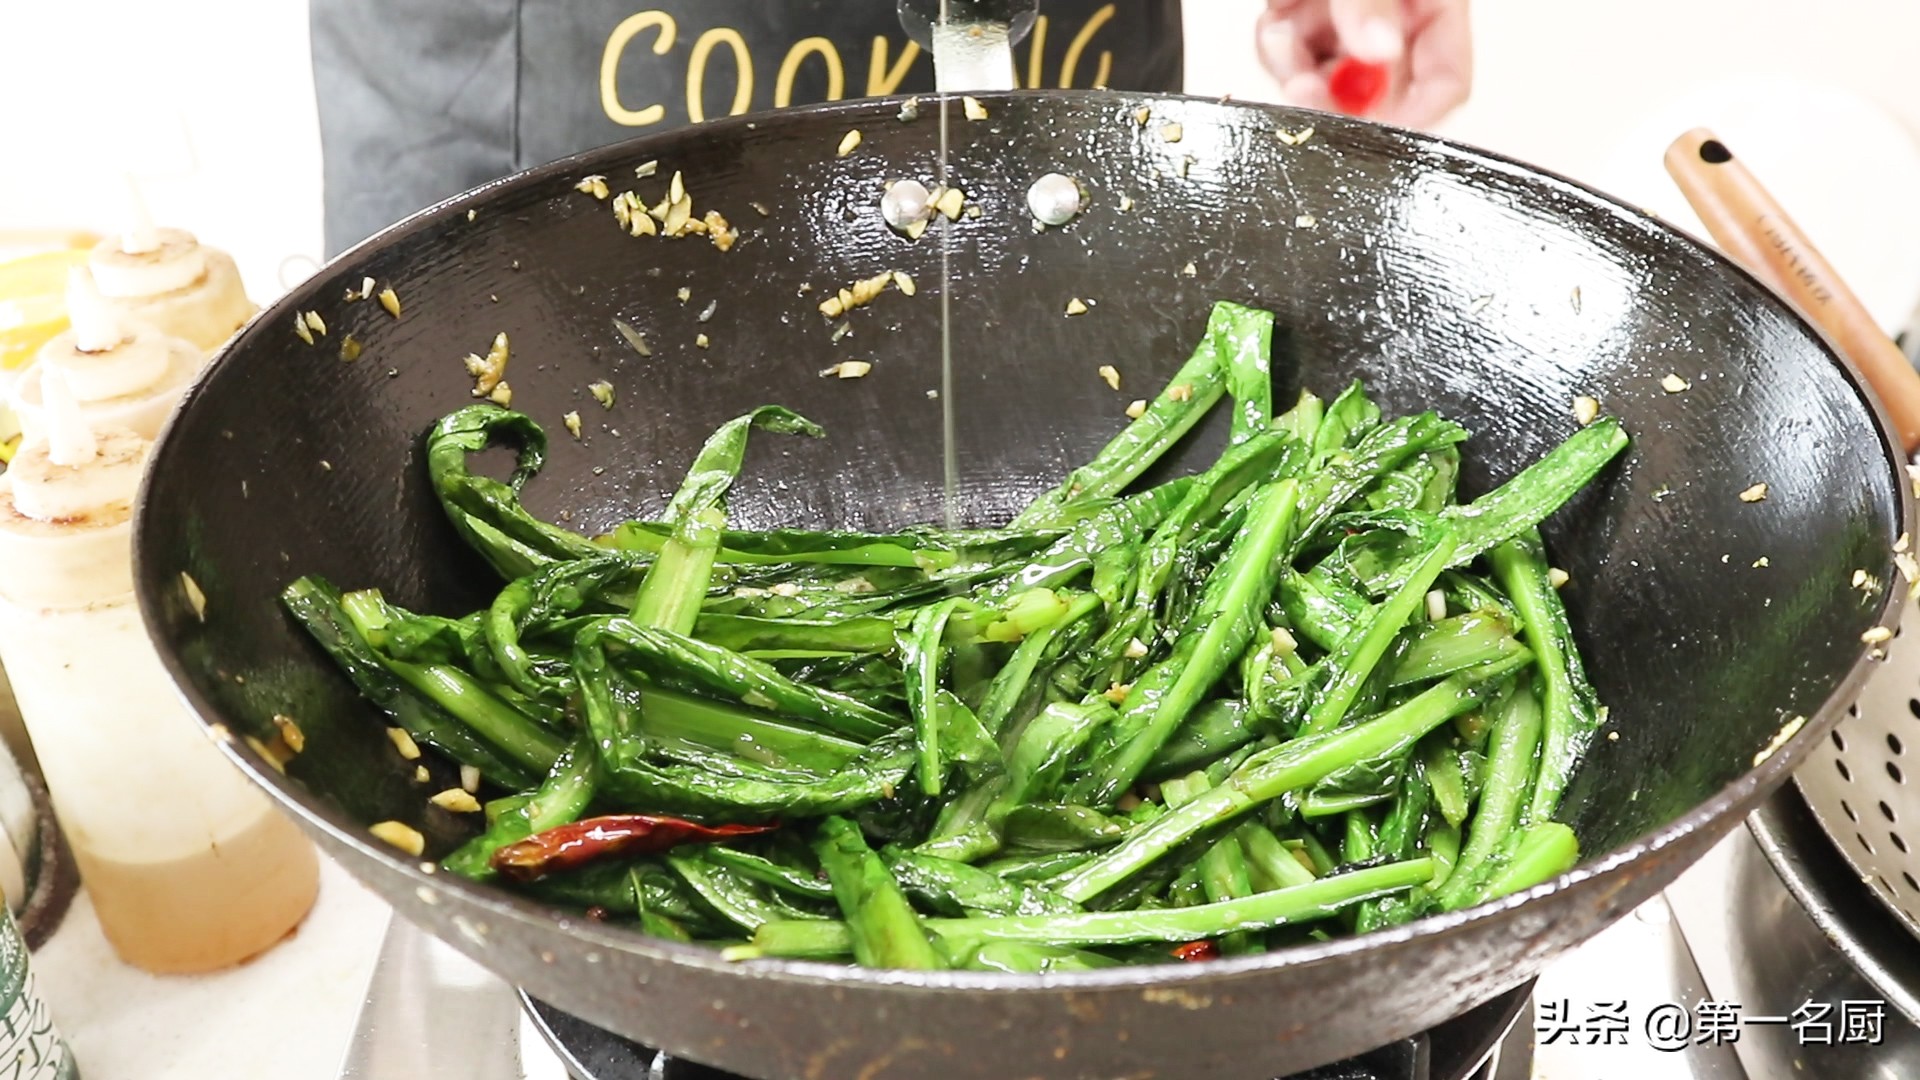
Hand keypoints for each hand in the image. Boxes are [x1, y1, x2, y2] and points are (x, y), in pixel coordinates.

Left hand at [1257, 0, 1472, 129]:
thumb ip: (1371, 2)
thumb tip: (1379, 51)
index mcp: (1433, 4)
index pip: (1445, 83)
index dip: (1409, 118)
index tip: (1366, 130)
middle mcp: (1394, 21)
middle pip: (1376, 95)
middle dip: (1331, 94)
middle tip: (1303, 86)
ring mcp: (1348, 25)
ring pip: (1325, 84)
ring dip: (1294, 67)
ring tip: (1282, 28)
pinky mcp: (1307, 22)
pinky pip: (1292, 62)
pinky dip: (1276, 49)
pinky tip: (1276, 19)